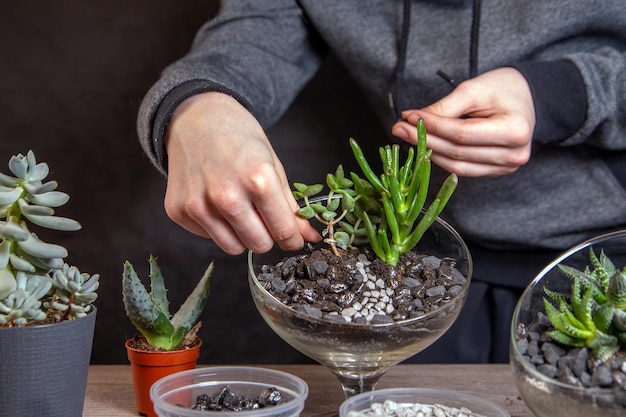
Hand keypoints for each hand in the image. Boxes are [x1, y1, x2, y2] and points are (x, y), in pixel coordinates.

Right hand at [164, 92, 319, 254]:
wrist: (195, 116)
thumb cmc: (238, 136)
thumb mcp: (272, 164)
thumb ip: (290, 205)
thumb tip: (308, 237)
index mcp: (257, 180)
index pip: (283, 231)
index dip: (293, 239)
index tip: (294, 239)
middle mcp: (226, 196)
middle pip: (259, 245)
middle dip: (267, 236)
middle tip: (264, 217)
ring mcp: (199, 205)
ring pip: (234, 248)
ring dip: (242, 235)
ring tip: (239, 208)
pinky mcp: (178, 210)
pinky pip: (209, 237)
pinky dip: (217, 226)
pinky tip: (215, 200)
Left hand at [392, 67, 535, 176]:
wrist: (526, 97)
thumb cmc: (502, 88)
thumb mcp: (474, 89)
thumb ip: (445, 107)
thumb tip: (412, 119)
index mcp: (515, 130)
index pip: (462, 133)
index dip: (433, 126)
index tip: (408, 116)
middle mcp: (514, 155)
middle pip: (458, 152)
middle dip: (425, 139)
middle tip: (399, 127)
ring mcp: (505, 167)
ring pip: (457, 165)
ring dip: (429, 152)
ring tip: (407, 136)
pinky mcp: (495, 171)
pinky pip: (462, 169)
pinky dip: (441, 159)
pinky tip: (425, 147)